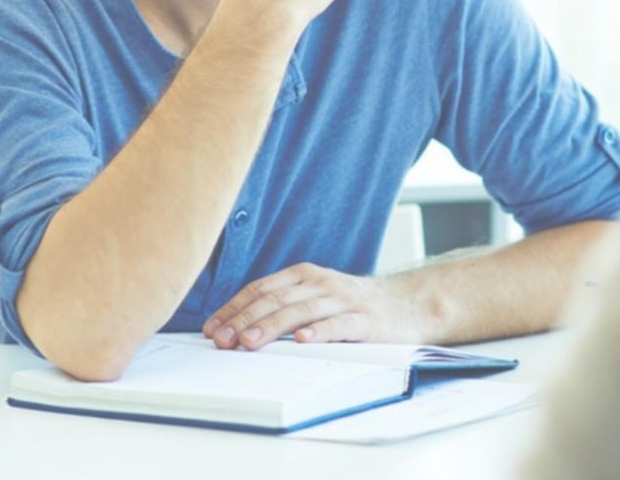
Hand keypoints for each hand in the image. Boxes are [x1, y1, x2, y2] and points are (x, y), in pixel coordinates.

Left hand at [201, 262, 429, 350]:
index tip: (211, 329)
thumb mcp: (316, 295)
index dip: (233, 308)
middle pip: (275, 300)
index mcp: (303, 275)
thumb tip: (238, 328)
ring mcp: (343, 299)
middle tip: (221, 341)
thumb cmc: (353, 305)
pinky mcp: (364, 319)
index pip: (260, 289)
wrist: (408, 304)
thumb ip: (284, 304)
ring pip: (300, 311)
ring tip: (249, 343)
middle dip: (244, 321)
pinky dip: (319, 332)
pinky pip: (338, 325)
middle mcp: (320, 283)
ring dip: (271, 327)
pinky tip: (302, 341)